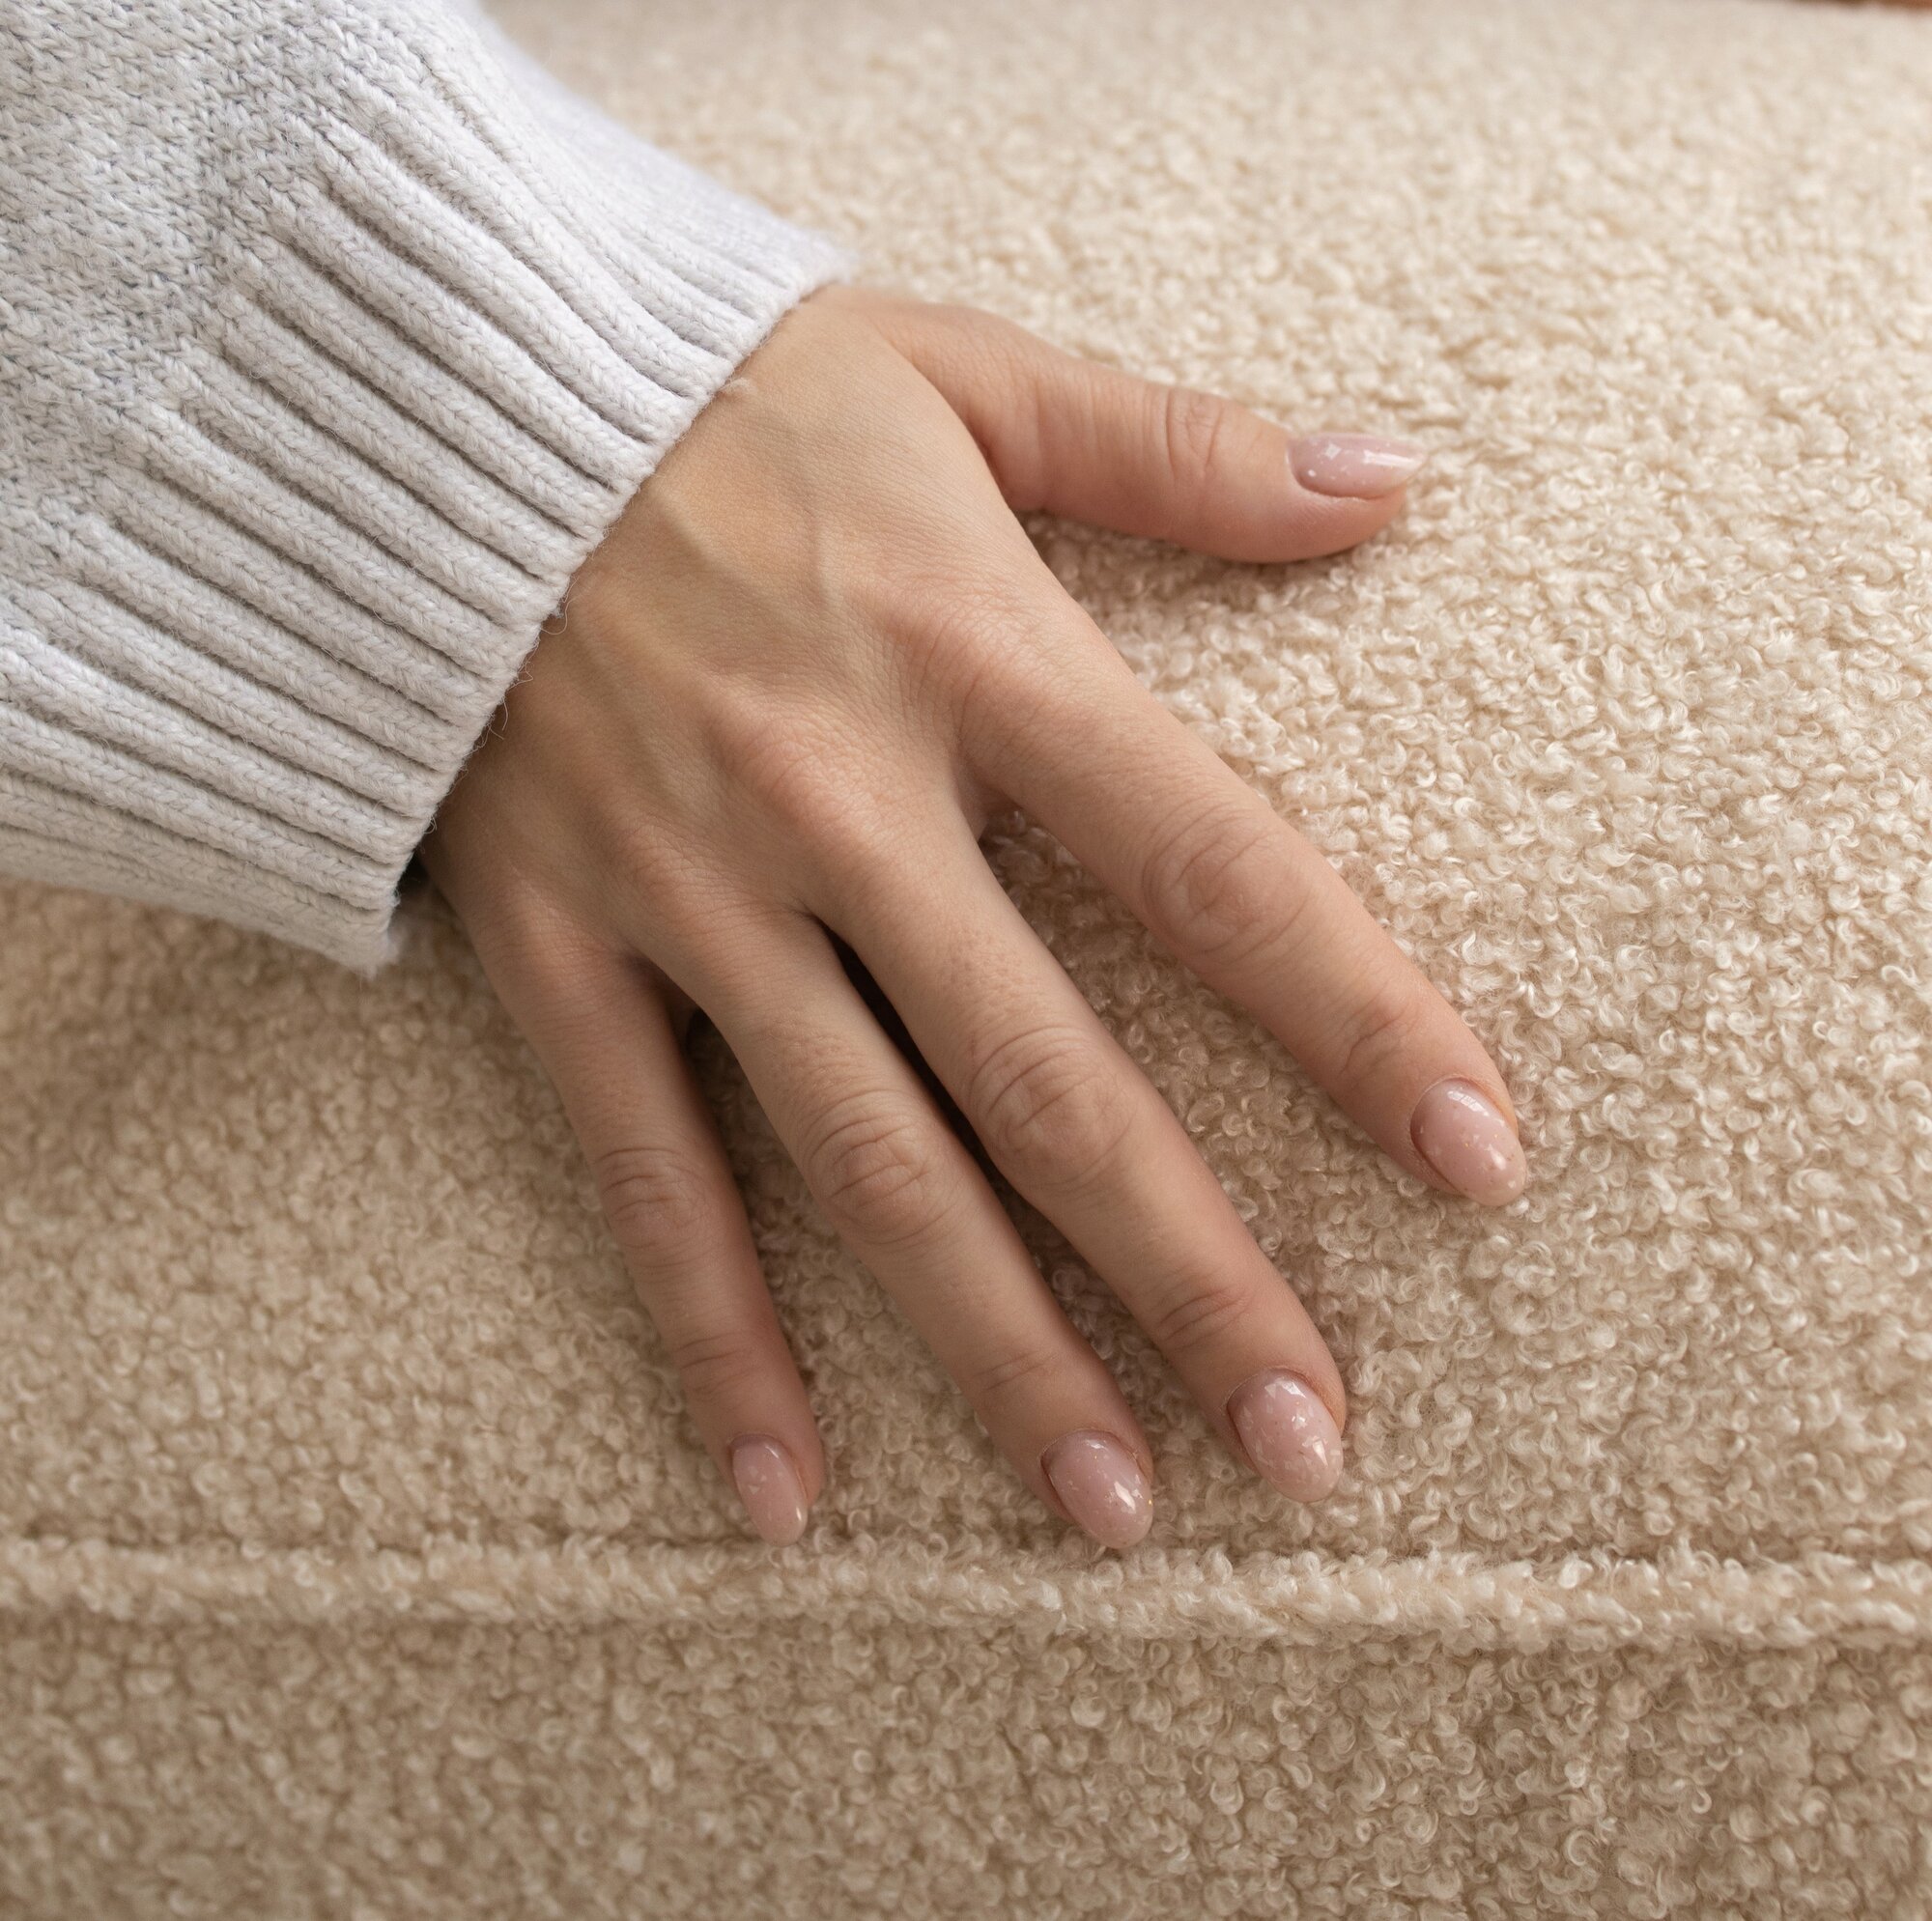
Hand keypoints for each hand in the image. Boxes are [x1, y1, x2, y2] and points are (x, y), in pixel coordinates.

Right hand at [418, 283, 1526, 1550]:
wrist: (414, 398)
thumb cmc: (710, 381)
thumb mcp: (958, 373)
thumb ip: (1177, 448)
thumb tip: (1390, 481)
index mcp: (973, 651)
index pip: (1212, 863)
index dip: (1358, 1017)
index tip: (1477, 1164)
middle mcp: (843, 800)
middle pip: (1052, 1079)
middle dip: (1194, 1272)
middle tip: (1310, 1444)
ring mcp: (691, 893)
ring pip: (870, 1165)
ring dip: (998, 1352)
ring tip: (1112, 1509)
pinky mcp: (559, 951)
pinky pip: (643, 1175)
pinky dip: (713, 1337)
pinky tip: (784, 1494)